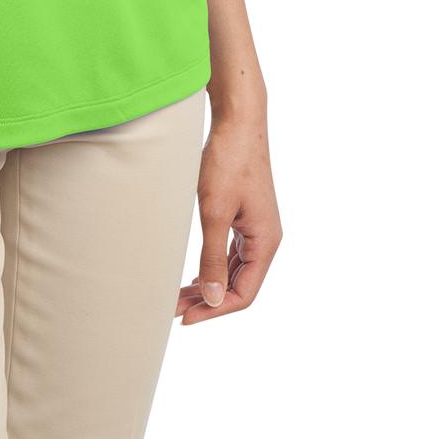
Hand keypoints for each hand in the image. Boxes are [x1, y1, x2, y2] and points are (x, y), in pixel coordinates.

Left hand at [176, 107, 281, 324]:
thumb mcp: (215, 211)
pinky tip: (195, 274)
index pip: (244, 294)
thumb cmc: (228, 161)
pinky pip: (232, 253)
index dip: (214, 310)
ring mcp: (256, 227)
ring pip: (233, 270)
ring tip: (178, 296)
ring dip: (208, 284)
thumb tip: (211, 299)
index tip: (184, 317)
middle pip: (238, 284)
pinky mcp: (245, 215)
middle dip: (207, 300)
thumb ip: (212, 256)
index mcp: (265, 242)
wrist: (238, 120)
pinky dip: (213, 266)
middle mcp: (266, 239)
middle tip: (173, 308)